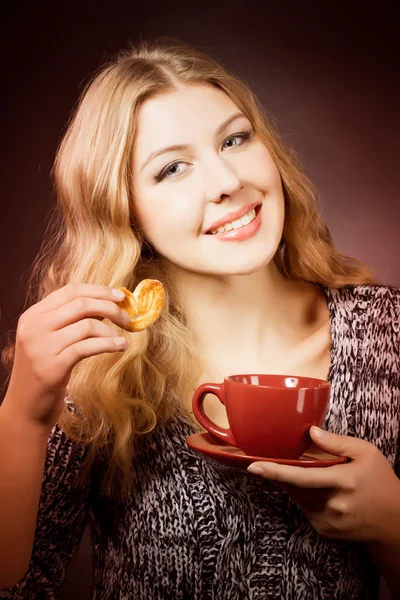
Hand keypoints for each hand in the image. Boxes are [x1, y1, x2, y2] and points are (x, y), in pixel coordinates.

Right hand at [2, 283, 130, 431]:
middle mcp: (34, 327)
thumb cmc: (45, 371)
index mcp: (33, 315)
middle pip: (81, 304)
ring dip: (110, 331)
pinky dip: (108, 344)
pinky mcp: (52, 367)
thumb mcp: (51, 340)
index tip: (120, 296)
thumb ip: (70, 321)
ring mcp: (41, 347)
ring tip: (121, 340)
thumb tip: (106, 304)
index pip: (70, 290)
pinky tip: (120, 347)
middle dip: (110, 307)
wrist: (25, 408)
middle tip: (127, 318)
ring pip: (87, 325)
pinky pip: (87, 347)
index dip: (99, 290)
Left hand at [247, 426, 399, 542]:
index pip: (302, 477)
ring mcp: (328, 520)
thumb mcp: (366, 453)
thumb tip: (311, 432)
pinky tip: (317, 489)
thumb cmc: (380, 481)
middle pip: (294, 487)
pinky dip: (303, 495)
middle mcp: (333, 504)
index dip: (276, 472)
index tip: (255, 466)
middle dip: (281, 473)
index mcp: (343, 481)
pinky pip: (304, 508)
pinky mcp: (324, 530)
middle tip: (270, 461)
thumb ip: (337, 442)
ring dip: (294, 483)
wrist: (394, 521)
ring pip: (297, 497)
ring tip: (310, 474)